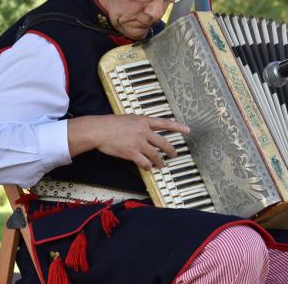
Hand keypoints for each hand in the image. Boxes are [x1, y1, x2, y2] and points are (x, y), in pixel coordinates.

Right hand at [68, 114, 189, 170]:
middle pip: (163, 142)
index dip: (178, 127)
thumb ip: (139, 124)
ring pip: (155, 154)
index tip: (188, 130)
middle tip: (175, 154)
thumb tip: (146, 128)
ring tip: (161, 165)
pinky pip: (144, 162)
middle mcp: (143, 131)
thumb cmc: (110, 123)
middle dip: (171, 150)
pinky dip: (148, 166)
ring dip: (160, 161)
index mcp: (143, 121)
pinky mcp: (132, 153)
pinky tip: (148, 168)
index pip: (165, 123)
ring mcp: (138, 142)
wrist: (99, 130)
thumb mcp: (128, 118)